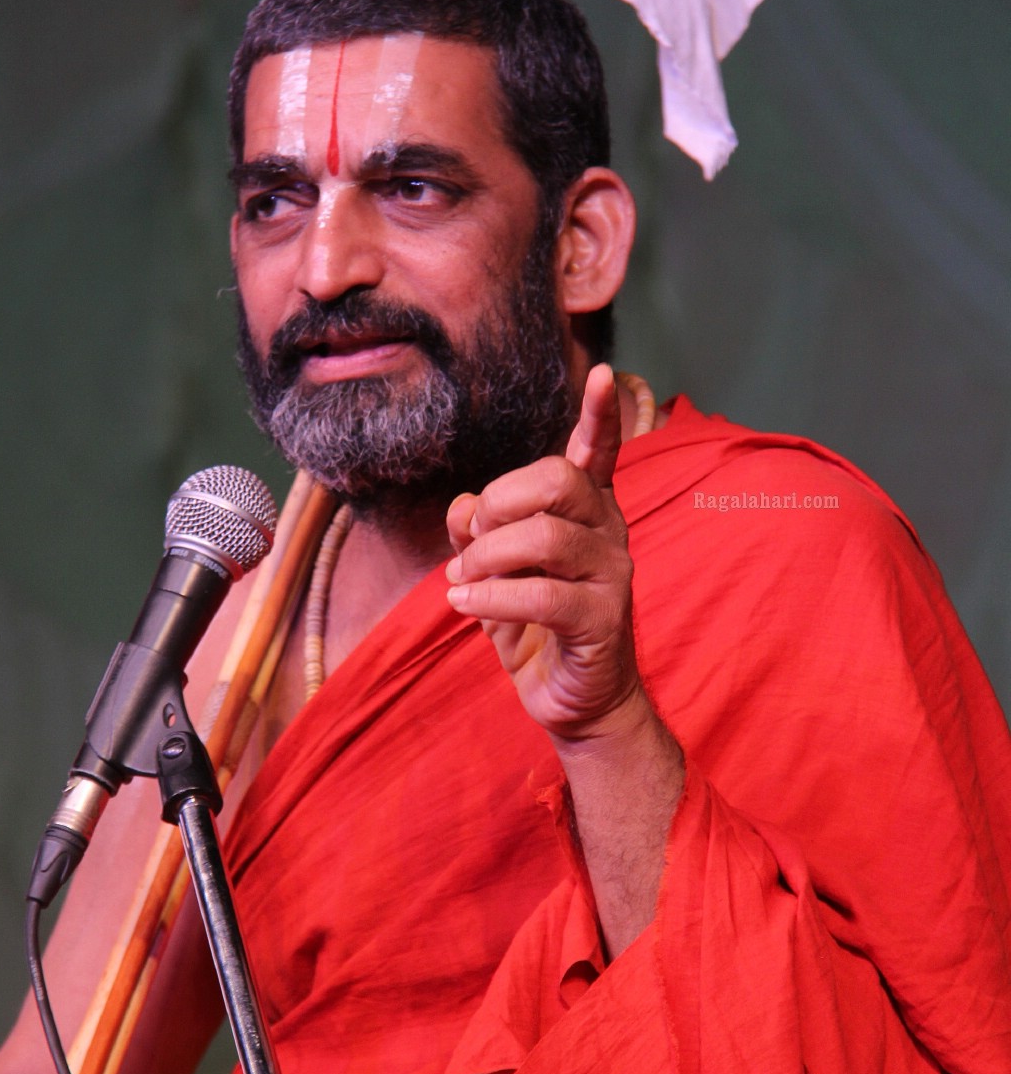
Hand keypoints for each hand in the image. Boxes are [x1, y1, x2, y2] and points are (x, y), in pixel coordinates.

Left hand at [445, 363, 639, 740]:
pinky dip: (492, 597)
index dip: (602, 415)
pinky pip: (543, 594)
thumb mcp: (492, 572)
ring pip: (545, 537)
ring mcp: (612, 575)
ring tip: (464, 581)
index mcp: (587, 512)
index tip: (605, 374)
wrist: (571, 699)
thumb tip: (462, 507)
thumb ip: (476, 532)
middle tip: (473, 539)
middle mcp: (608, 533)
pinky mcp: (603, 620)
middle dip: (500, 501)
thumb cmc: (533, 627)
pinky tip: (465, 605)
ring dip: (487, 557)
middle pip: (559, 481)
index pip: (599, 453)